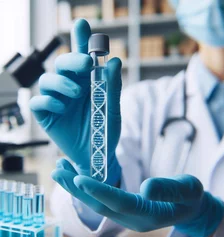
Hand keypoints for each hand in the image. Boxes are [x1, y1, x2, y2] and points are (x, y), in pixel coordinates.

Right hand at [30, 19, 121, 183]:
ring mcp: (57, 101)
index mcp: (87, 83)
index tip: (83, 25)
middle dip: (72, 59)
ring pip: (47, 80)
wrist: (97, 154)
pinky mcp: (46, 115)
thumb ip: (113, 87)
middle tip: (87, 63)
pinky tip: (62, 109)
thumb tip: (114, 61)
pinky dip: (48, 101)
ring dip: (61, 82)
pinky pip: (38, 102)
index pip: (82, 57)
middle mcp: (70, 87)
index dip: (80, 40)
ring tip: (78, 93)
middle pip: (62, 64)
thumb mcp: (113, 109)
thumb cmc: (105, 131)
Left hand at [52, 167, 223, 236]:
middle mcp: (132, 218)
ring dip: (77, 187)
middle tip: (58, 169)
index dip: (98, 190)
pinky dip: (87, 187)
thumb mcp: (189, 189)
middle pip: (100, 204)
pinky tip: (76, 175)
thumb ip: (170, 189)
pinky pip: (102, 199)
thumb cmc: (191, 197)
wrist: (191, 208)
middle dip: (77, 188)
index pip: (118, 202)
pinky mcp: (125, 209)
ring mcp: (127, 215)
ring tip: (60, 169)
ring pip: (97, 203)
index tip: (78, 177)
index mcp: (148, 213)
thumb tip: (146, 186)